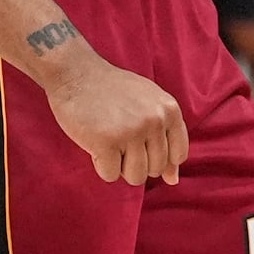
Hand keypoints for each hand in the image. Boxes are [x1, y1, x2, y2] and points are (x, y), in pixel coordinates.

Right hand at [44, 48, 187, 185]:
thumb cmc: (112, 91)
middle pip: (155, 169)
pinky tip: (95, 144)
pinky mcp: (106, 142)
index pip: (177, 155)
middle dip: (136, 162)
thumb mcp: (148, 104)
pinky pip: (110, 175)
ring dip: (119, 167)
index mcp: (169, 110)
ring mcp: (131, 132)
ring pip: (135, 177)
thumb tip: (173, 180)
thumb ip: (165, 138)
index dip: (158, 158)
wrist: (76, 73)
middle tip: (119, 139)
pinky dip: (101, 165)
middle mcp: (154, 121)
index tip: (141, 146)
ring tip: (109, 142)